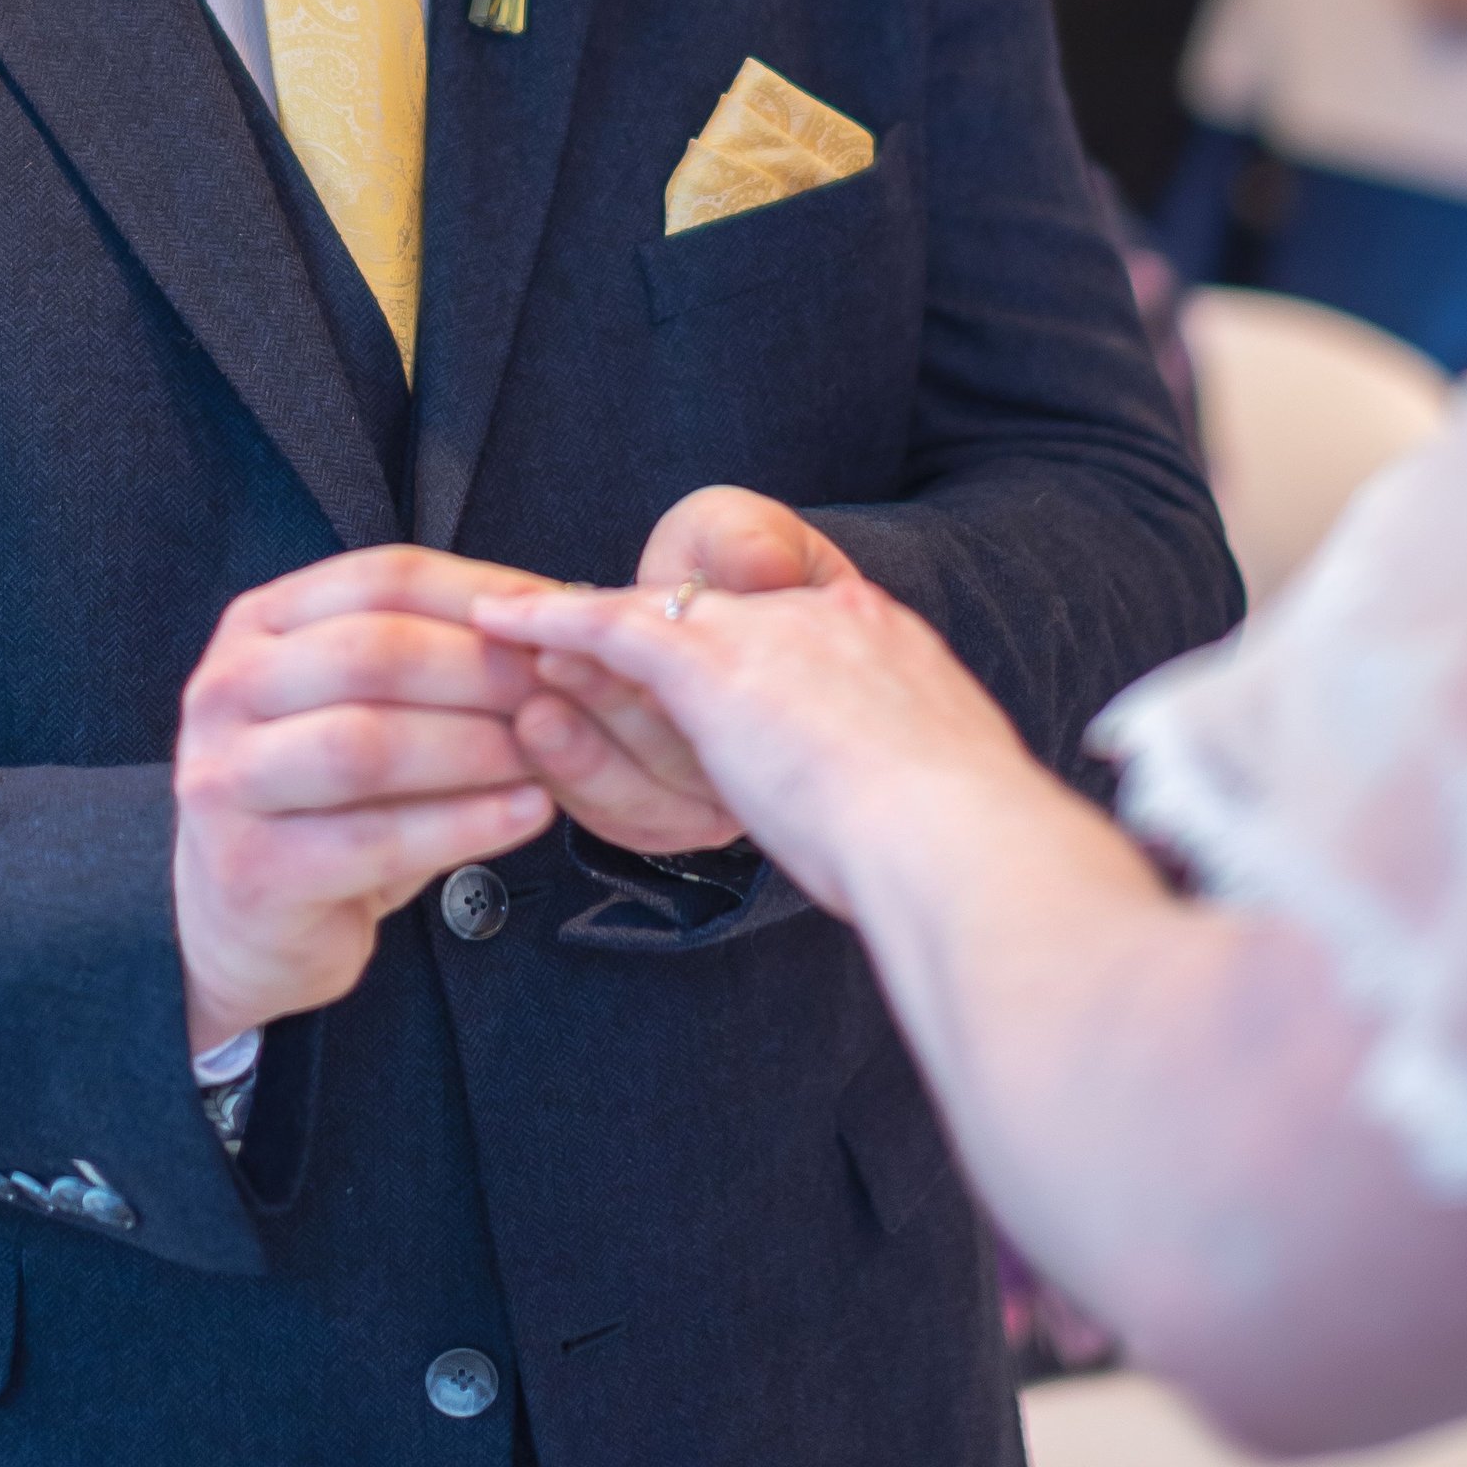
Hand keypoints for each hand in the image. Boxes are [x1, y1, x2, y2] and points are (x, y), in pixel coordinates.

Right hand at [171, 548, 558, 1052]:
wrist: (246, 923)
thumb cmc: (329, 800)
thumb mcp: (367, 705)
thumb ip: (436, 656)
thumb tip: (561, 617)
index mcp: (259, 624)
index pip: (383, 577)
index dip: (484, 593)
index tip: (563, 619)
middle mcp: (225, 689)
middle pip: (373, 653)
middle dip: (484, 670)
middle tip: (563, 691)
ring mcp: (225, 780)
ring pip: (367, 744)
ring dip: (475, 746)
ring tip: (547, 756)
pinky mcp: (250, 869)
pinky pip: (375, 839)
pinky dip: (465, 824)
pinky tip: (528, 814)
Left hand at [474, 490, 1031, 919]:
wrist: (960, 844)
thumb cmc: (963, 848)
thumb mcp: (942, 791)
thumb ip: (897, 770)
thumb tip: (885, 803)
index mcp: (889, 642)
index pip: (798, 625)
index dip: (746, 650)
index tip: (701, 670)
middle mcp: (827, 618)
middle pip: (719, 622)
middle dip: (655, 645)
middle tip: (581, 654)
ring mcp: (769, 636)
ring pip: (656, 630)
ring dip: (587, 643)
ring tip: (528, 645)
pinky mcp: (710, 665)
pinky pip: (610, 630)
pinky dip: (552, 621)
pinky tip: (503, 622)